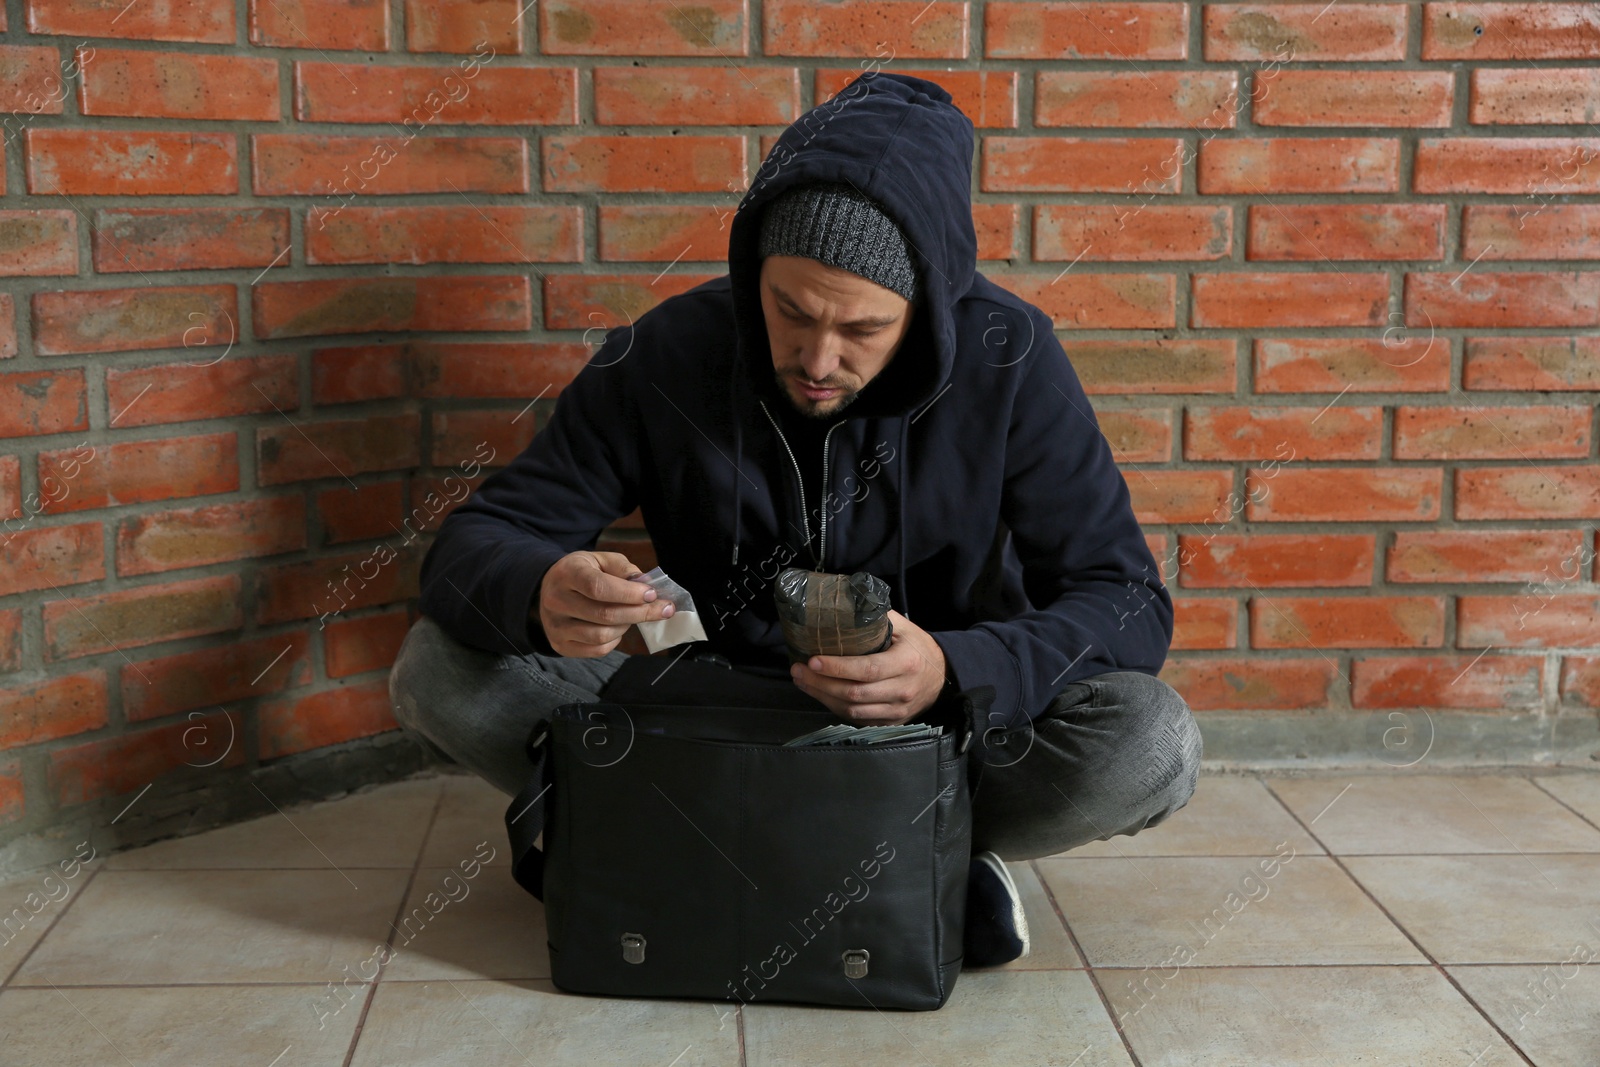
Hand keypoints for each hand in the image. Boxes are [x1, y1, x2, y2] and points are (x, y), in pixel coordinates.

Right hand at [535, 551, 673, 657]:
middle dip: (639, 613)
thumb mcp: (601, 560)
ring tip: (633, 615)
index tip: (652, 594)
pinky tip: (618, 628)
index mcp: (567, 573)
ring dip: (626, 626)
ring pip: (601, 635)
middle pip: (604, 614)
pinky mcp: (560, 645)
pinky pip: (597, 650)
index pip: (598, 587)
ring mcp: (556, 626)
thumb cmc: (583, 572)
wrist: (550, 589)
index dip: (629, 593)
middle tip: (662, 609)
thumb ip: (623, 569)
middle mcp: (556, 601)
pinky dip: (615, 641)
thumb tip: (645, 586)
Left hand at [789, 609, 947, 723]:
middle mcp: (903, 690)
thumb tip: (842, 602)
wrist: (943, 675)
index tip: (813, 660)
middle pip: (854, 693)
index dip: (837, 667)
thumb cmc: (918, 647)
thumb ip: (875, 617)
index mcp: (906, 663)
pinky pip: (858, 719)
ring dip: (823, 697)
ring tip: (803, 681)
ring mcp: (897, 710)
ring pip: (853, 710)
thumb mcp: (903, 627)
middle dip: (820, 683)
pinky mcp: (891, 722)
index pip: (867, 669)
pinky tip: (821, 694)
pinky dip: (836, 708)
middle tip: (797, 670)